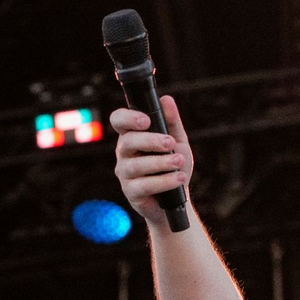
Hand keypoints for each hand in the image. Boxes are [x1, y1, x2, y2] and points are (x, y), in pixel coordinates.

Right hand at [110, 95, 192, 225]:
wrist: (176, 199)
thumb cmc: (173, 167)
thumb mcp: (178, 142)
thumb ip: (172, 122)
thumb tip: (166, 99)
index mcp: (132, 136)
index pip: (118, 120)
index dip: (128, 118)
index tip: (146, 120)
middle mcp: (124, 153)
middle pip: (128, 141)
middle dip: (150, 141)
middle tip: (171, 143)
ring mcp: (125, 173)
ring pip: (136, 165)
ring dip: (160, 163)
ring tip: (180, 162)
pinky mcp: (131, 192)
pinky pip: (144, 185)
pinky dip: (164, 181)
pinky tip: (179, 179)